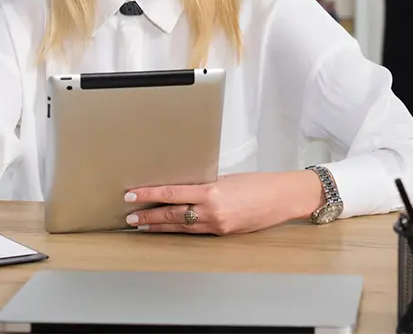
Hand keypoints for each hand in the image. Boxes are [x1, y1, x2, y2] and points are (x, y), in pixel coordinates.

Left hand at [125, 171, 323, 234]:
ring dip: (159, 226)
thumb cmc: (258, 183)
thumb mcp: (227, 178)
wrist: (282, 198)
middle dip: (148, 215)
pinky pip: (195, 232)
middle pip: (171, 214)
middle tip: (130, 216)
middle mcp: (211, 211)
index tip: (132, 195)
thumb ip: (205, 185)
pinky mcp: (222, 234)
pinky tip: (168, 228)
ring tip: (142, 225)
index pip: (171, 194)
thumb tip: (183, 189)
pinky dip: (179, 230)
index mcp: (211, 192)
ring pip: (180, 227)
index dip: (149, 195)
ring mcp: (216, 226)